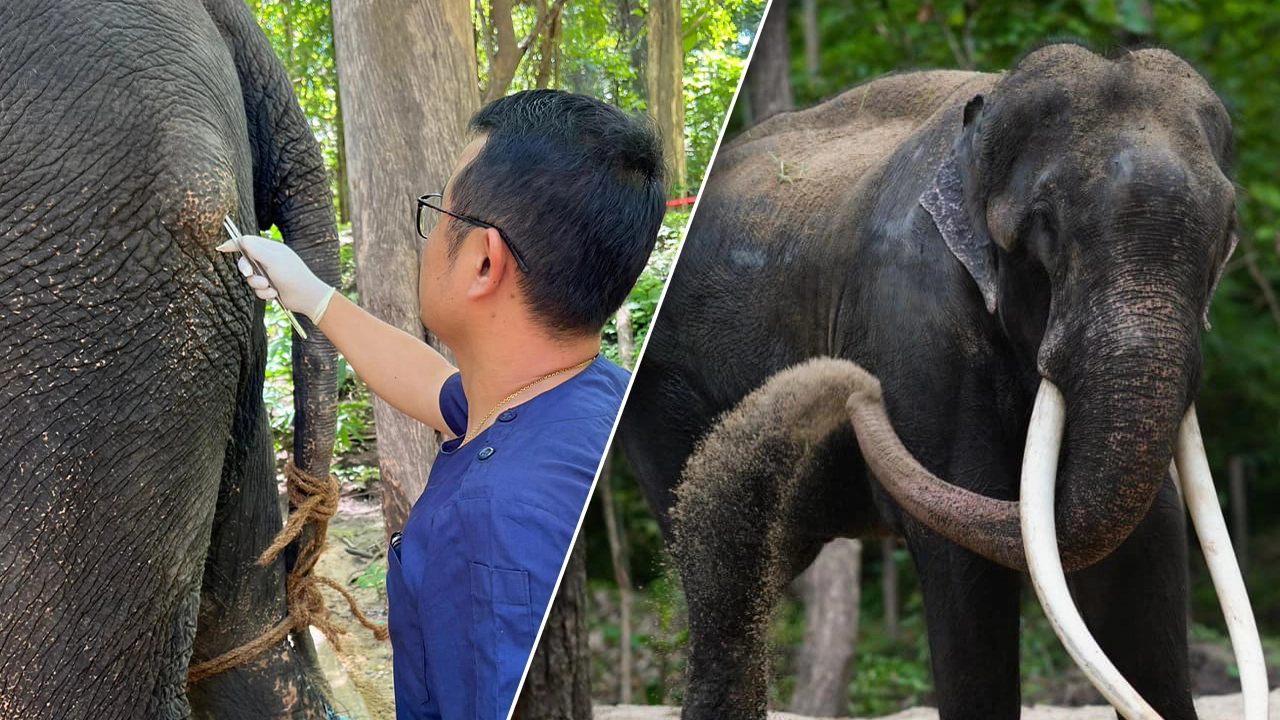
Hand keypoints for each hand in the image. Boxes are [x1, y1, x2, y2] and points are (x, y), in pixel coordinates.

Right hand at [216, 235, 335, 322]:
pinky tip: (275, 294)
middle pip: (246, 261)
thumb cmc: (293, 275)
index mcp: (271, 249)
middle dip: (246, 269)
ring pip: (250, 278)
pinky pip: (258, 290)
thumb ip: (256, 250)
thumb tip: (241, 239)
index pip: (248, 242)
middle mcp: (269, 260)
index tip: (222, 247)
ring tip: (269, 287)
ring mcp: (269, 274)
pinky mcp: (270, 287)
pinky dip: (265, 293)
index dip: (234, 244)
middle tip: (249, 274)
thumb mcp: (273, 261)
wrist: (307, 297)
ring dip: (258, 284)